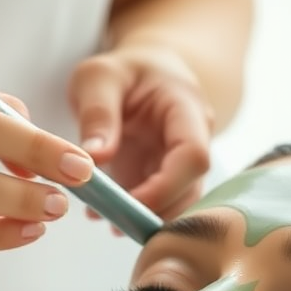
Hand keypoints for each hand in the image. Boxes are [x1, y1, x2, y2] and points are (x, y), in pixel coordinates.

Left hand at [68, 45, 213, 219]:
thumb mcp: (99, 77)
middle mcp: (195, 142)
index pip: (193, 157)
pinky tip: (102, 214)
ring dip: (141, 218)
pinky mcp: (166, 181)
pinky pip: (157, 206)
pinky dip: (131, 215)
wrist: (142, 75)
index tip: (128, 203)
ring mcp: (183, 165)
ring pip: (177, 205)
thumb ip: (97, 113)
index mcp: (186, 110)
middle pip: (189, 190)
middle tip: (109, 219)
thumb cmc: (123, 71)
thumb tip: (95, 158)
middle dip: (153, 211)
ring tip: (100, 215)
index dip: (166, 187)